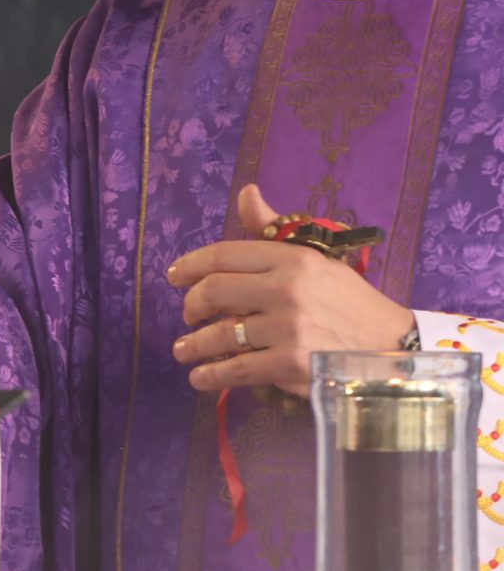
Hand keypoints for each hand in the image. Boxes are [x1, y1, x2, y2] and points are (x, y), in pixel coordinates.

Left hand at [168, 184, 413, 395]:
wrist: (395, 348)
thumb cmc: (350, 303)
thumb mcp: (316, 259)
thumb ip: (273, 231)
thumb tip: (246, 192)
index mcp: (292, 259)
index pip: (223, 255)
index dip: (189, 265)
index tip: (174, 277)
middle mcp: (286, 289)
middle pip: (213, 292)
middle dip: (190, 306)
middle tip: (187, 316)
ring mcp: (288, 328)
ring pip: (218, 334)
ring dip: (192, 345)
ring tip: (183, 351)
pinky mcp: (291, 364)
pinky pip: (236, 369)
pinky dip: (210, 375)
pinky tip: (200, 377)